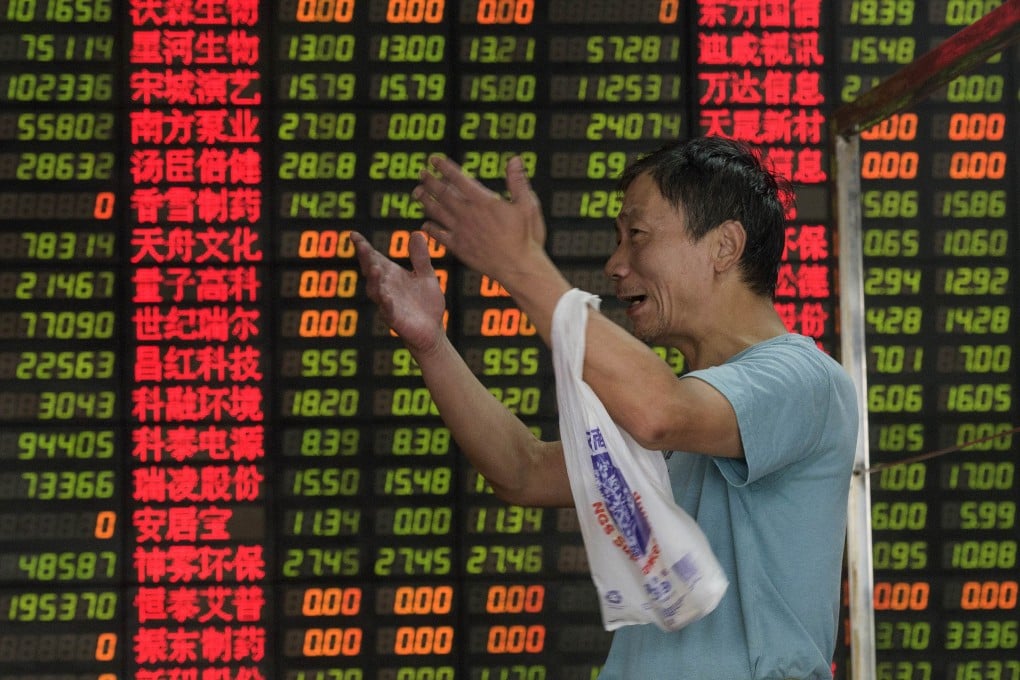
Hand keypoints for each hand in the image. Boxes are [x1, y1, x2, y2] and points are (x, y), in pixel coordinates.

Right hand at [351, 231, 446, 354]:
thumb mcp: (426, 275)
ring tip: (374, 268)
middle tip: (363, 247)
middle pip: (371, 271)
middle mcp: (385, 287)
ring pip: (375, 291)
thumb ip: (420, 257)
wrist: (432, 329)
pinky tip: (385, 295)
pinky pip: (387, 310)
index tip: (353, 235)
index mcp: (390, 274)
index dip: (363, 247)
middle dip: (366, 259)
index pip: (374, 258)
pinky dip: (385, 303)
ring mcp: (387, 303)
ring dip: (374, 280)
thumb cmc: (426, 302)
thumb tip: (416, 233)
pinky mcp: (394, 319)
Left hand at [412, 155, 545, 286]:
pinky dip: (430, 229)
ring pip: (437, 212)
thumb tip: (515, 160)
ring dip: (425, 201)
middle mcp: (468, 214)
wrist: (519, 268)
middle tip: (421, 173)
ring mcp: (461, 231)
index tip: (435, 160)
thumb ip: (518, 181)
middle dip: (430, 181)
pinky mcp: (459, 247)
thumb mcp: (528, 205)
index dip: (444, 167)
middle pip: (443, 193)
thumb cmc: (526, 238)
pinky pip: (439, 235)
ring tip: (417, 193)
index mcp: (484, 201)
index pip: (459, 179)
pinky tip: (424, 224)